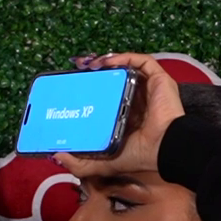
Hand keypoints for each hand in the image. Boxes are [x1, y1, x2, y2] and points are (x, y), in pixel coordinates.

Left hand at [55, 52, 184, 179]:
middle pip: (115, 80)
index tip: (72, 87)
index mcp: (126, 118)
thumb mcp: (102, 164)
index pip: (106, 99)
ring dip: (107, 62)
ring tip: (88, 65)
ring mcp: (148, 89)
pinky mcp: (159, 80)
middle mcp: (137, 101)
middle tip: (77, 70)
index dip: (90, 91)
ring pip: (127, 68)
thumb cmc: (139, 156)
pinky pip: (142, 61)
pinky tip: (106, 62)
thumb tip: (57, 155)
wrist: (162, 148)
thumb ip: (79, 163)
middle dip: (95, 73)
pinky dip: (124, 57)